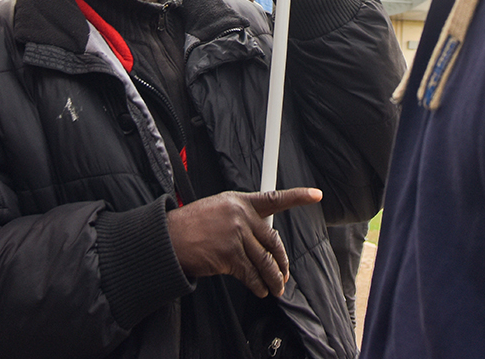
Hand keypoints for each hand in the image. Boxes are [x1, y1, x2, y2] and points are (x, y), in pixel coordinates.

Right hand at [166, 188, 321, 296]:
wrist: (169, 237)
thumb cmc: (191, 224)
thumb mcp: (219, 209)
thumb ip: (242, 217)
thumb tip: (261, 238)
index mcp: (240, 201)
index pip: (274, 198)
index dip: (298, 197)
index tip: (315, 195)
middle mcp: (242, 216)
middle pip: (273, 241)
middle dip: (282, 262)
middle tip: (284, 274)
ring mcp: (236, 236)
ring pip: (265, 262)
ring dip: (274, 279)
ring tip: (276, 288)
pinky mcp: (230, 256)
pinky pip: (252, 275)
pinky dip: (258, 286)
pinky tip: (260, 290)